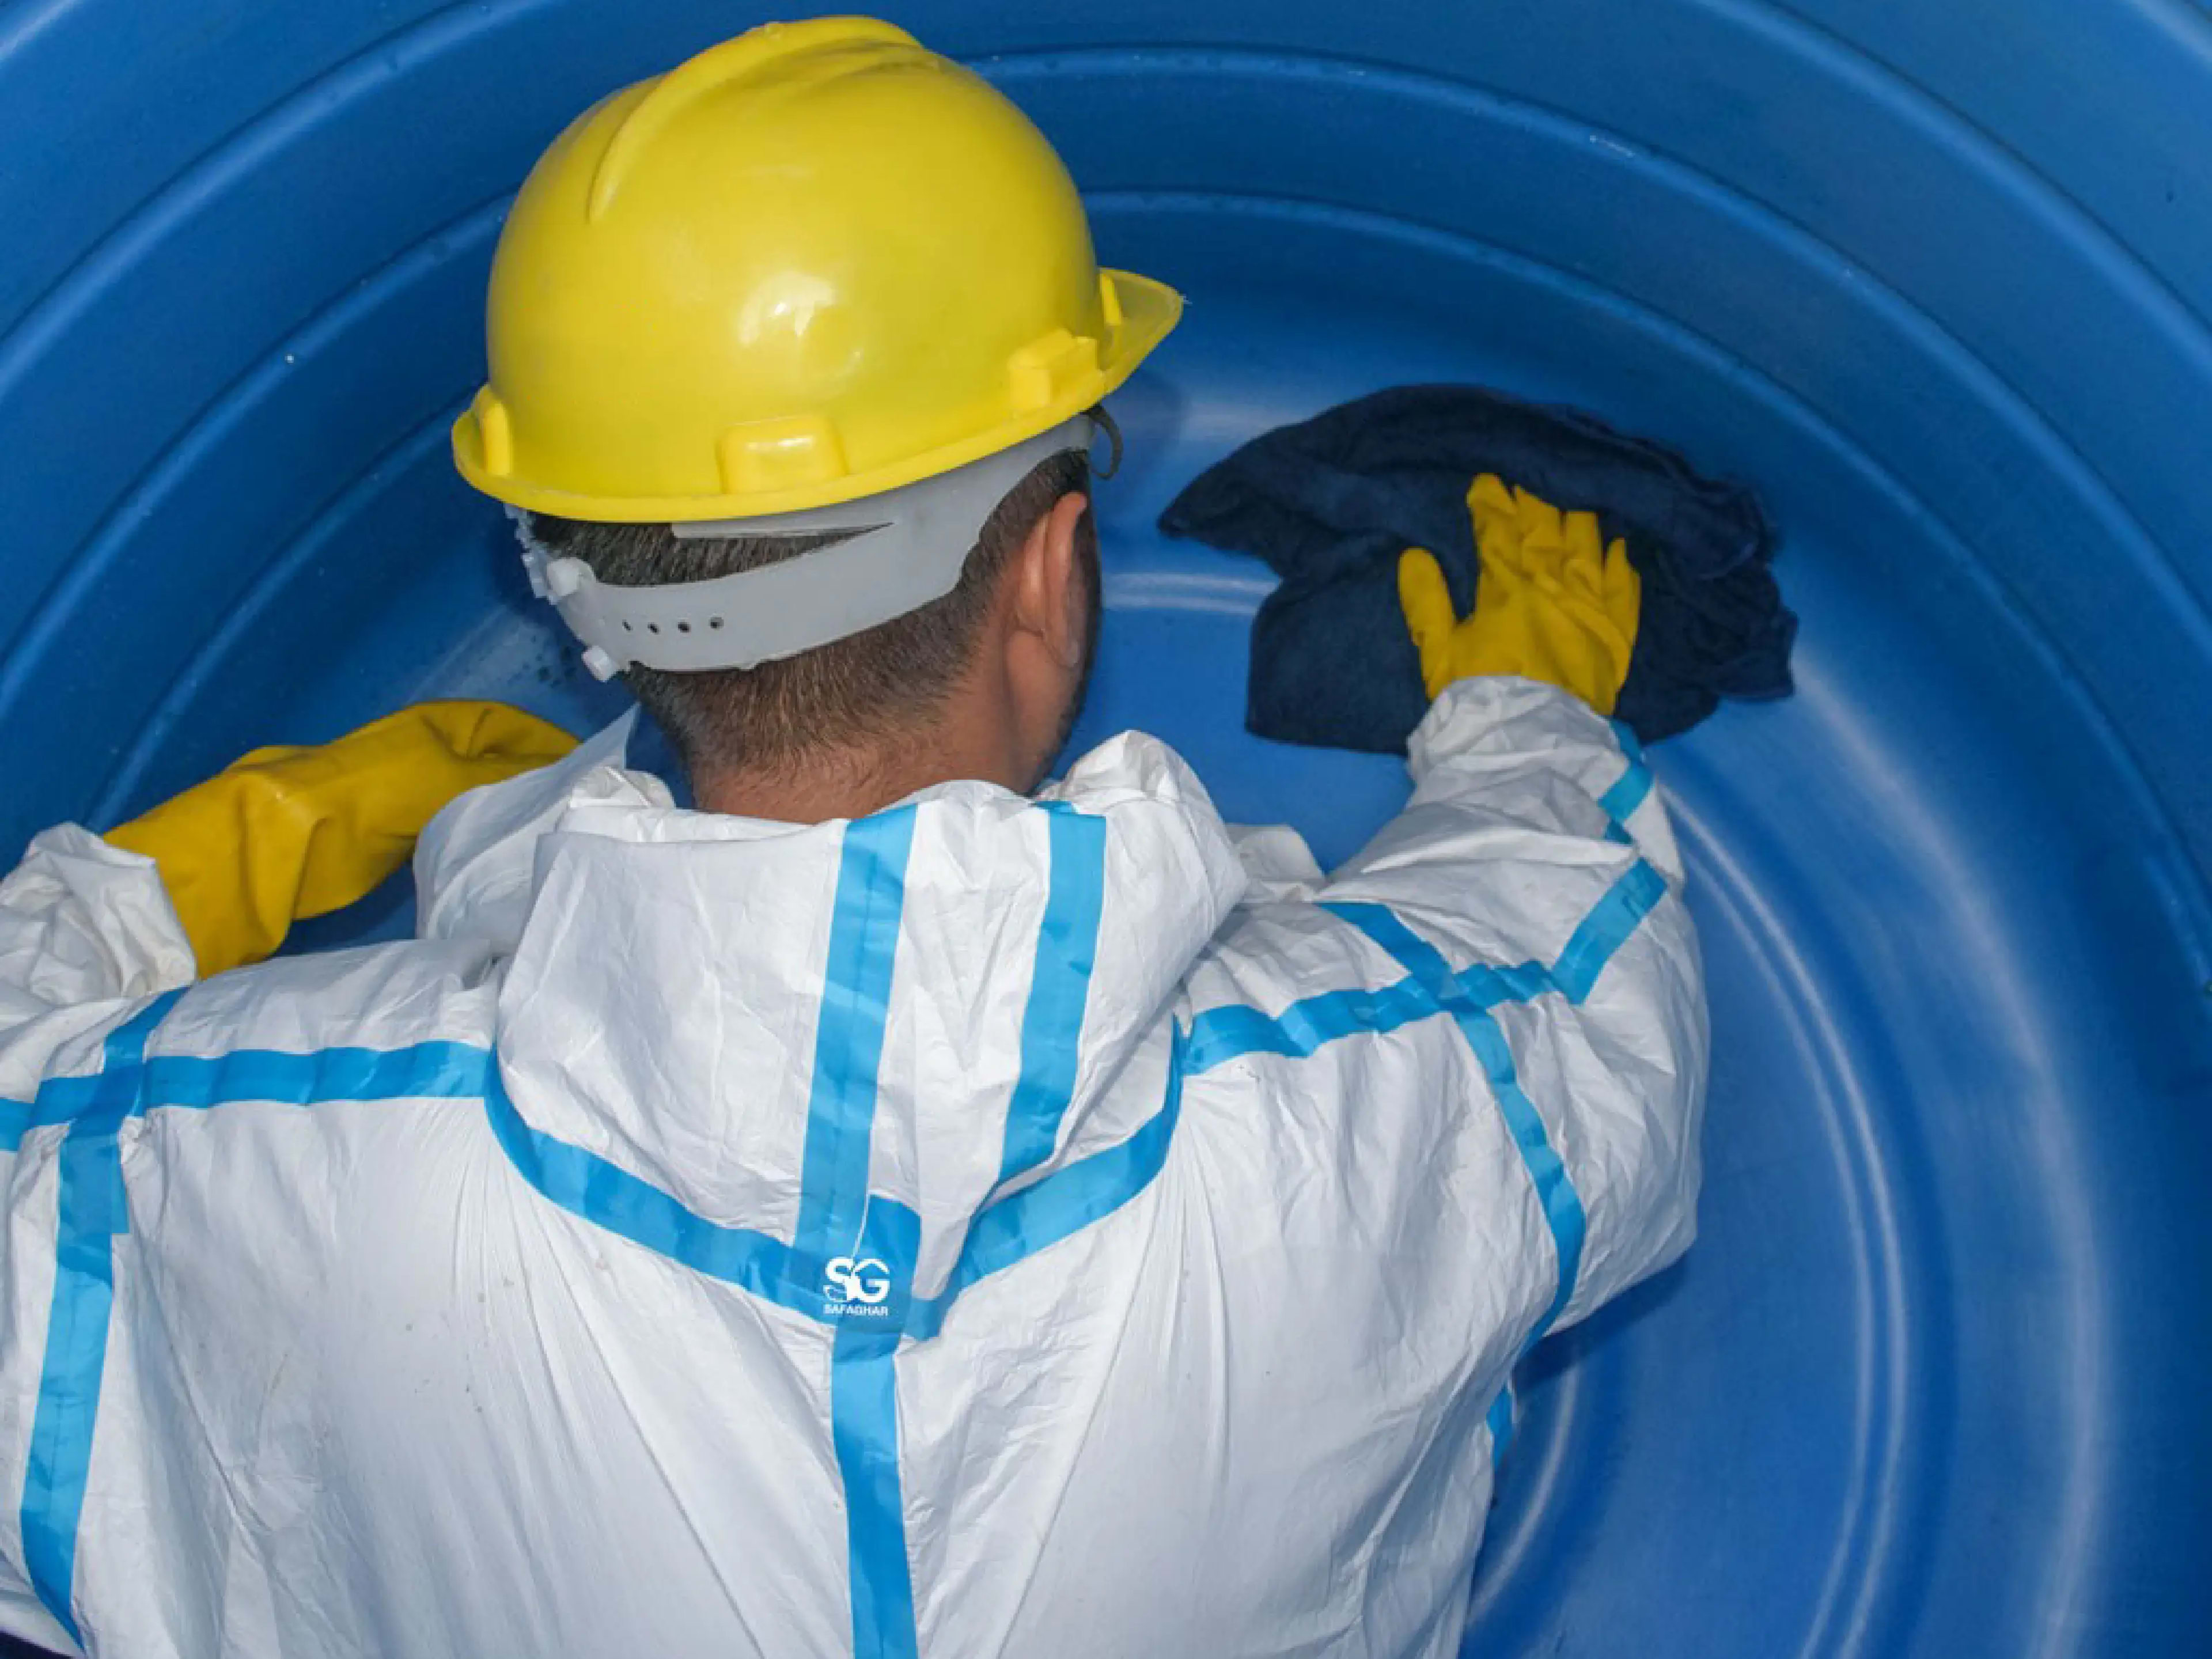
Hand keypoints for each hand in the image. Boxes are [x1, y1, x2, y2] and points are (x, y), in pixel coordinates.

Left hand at [107, 701, 576, 976]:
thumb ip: (510, 781)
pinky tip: (511, 855)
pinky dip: (489, 836)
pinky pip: (464, 826)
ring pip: (484, 797)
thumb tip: (565, 782)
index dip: (552, 743)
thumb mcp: (454, 780)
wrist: (296, 837)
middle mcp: (433, 750)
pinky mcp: (406, 830)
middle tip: (583, 808)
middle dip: (539, 779)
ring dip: (515, 812)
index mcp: (444, 724)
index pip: (514, 724)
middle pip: (501, 761)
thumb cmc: (375, 794)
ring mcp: (418, 790)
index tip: (594, 770)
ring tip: (556, 833)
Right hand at [1397, 473, 1640, 713]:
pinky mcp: (1617, 635)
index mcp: (1505, 589)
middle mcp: (1552, 587)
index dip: (1490, 504)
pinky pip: (1624, 588)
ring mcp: (1589, 608)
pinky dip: (1620, 564)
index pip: (1496, 533)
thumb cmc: (1479, 700)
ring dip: (1576, 520)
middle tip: (1527, 484)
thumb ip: (1426, 603)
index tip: (1485, 482)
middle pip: (1544, 531)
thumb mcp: (1438, 655)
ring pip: (1587, 547)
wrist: (1533, 745)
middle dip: (1532, 503)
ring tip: (1571, 502)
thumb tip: (1414, 555)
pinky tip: (1619, 546)